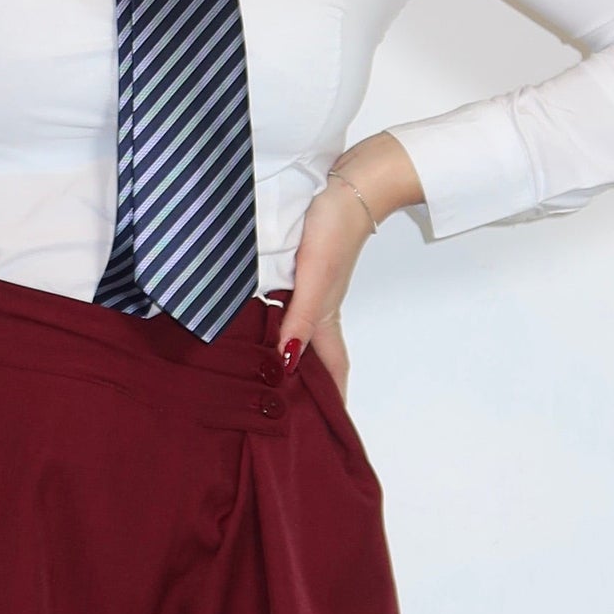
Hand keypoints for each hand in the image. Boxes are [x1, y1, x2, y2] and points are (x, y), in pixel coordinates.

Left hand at [276, 132, 423, 398]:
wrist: (349, 181)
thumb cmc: (335, 228)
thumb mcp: (314, 277)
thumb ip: (299, 318)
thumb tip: (285, 363)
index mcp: (324, 316)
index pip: (331, 369)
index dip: (331, 399)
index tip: (325, 431)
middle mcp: (318, 307)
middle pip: (316, 356)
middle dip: (308, 386)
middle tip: (290, 413)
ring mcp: (311, 288)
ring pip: (301, 332)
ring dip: (290, 356)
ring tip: (269, 379)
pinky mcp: (303, 268)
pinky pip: (291, 308)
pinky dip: (282, 325)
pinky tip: (264, 324)